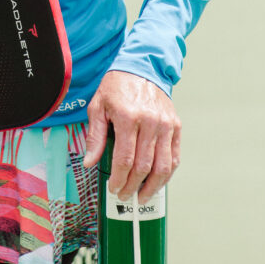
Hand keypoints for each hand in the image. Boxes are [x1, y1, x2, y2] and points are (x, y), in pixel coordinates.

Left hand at [82, 70, 180, 202]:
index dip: (119, 179)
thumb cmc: (117, 87)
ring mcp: (165, 125)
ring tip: (141, 196)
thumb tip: (89, 162)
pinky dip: (167, 174)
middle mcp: (150, 122)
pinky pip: (174, 157)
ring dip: (152, 186)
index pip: (125, 159)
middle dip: (132, 186)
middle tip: (124, 196)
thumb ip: (95, 136)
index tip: (113, 188)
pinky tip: (157, 182)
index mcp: (128, 117)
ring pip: (163, 166)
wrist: (142, 67)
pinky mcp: (175, 126)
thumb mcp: (98, 106)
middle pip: (144, 166)